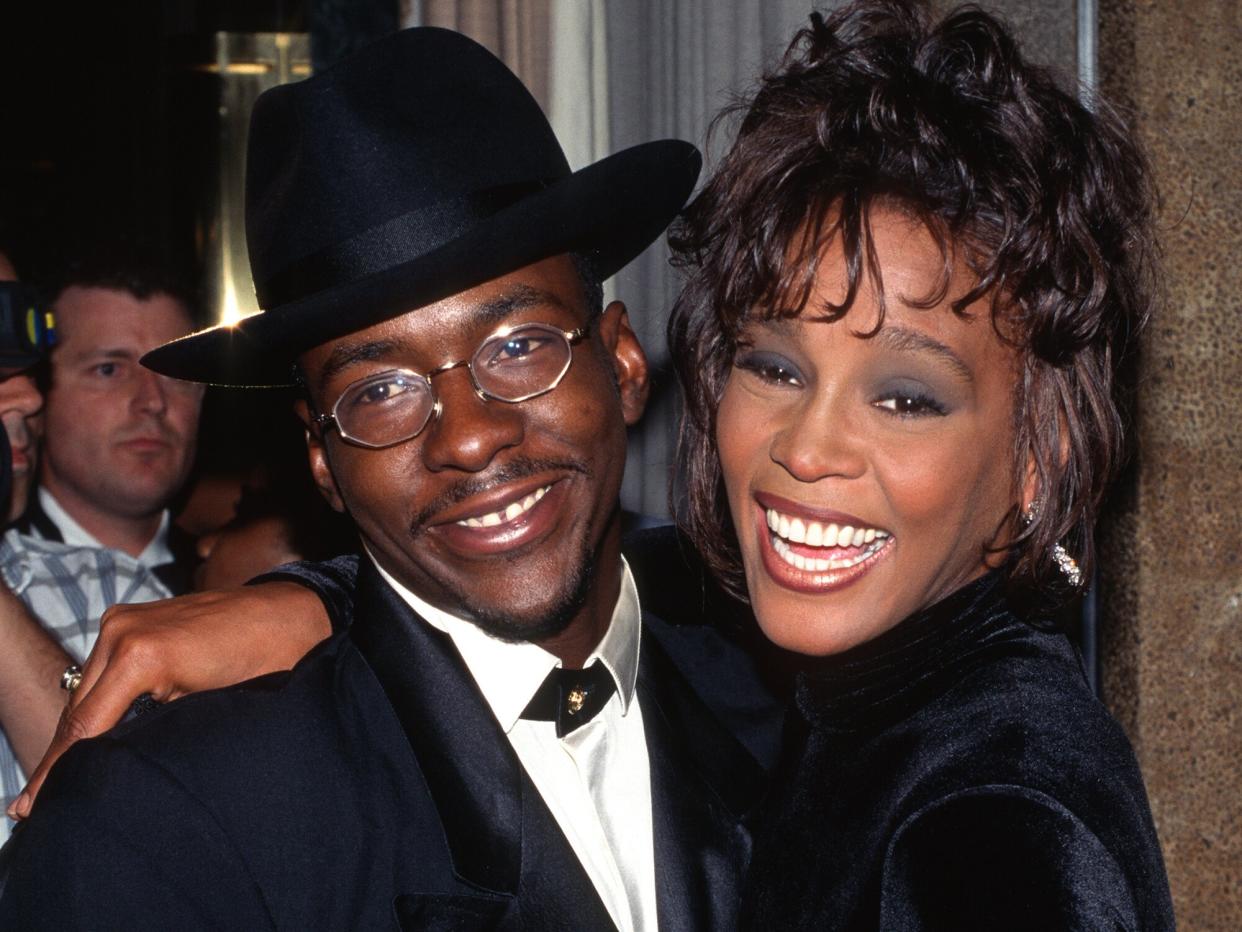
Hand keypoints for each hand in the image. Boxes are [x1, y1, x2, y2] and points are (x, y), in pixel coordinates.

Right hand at [8, 581, 331, 819]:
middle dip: (61, 756)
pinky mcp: (130, 617)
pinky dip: (96, 700)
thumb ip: (154, 732)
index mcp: (141, 655)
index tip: (32, 807)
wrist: (290, 614)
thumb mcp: (208, 711)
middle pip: (78, 709)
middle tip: (36, 804)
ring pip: (86, 689)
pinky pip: (102, 669)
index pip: (86, 726)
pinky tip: (85, 736)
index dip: (58, 770)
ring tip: (56, 779)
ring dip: (77, 730)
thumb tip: (117, 763)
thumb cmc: (265, 662)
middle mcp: (123, 630)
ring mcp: (124, 619)